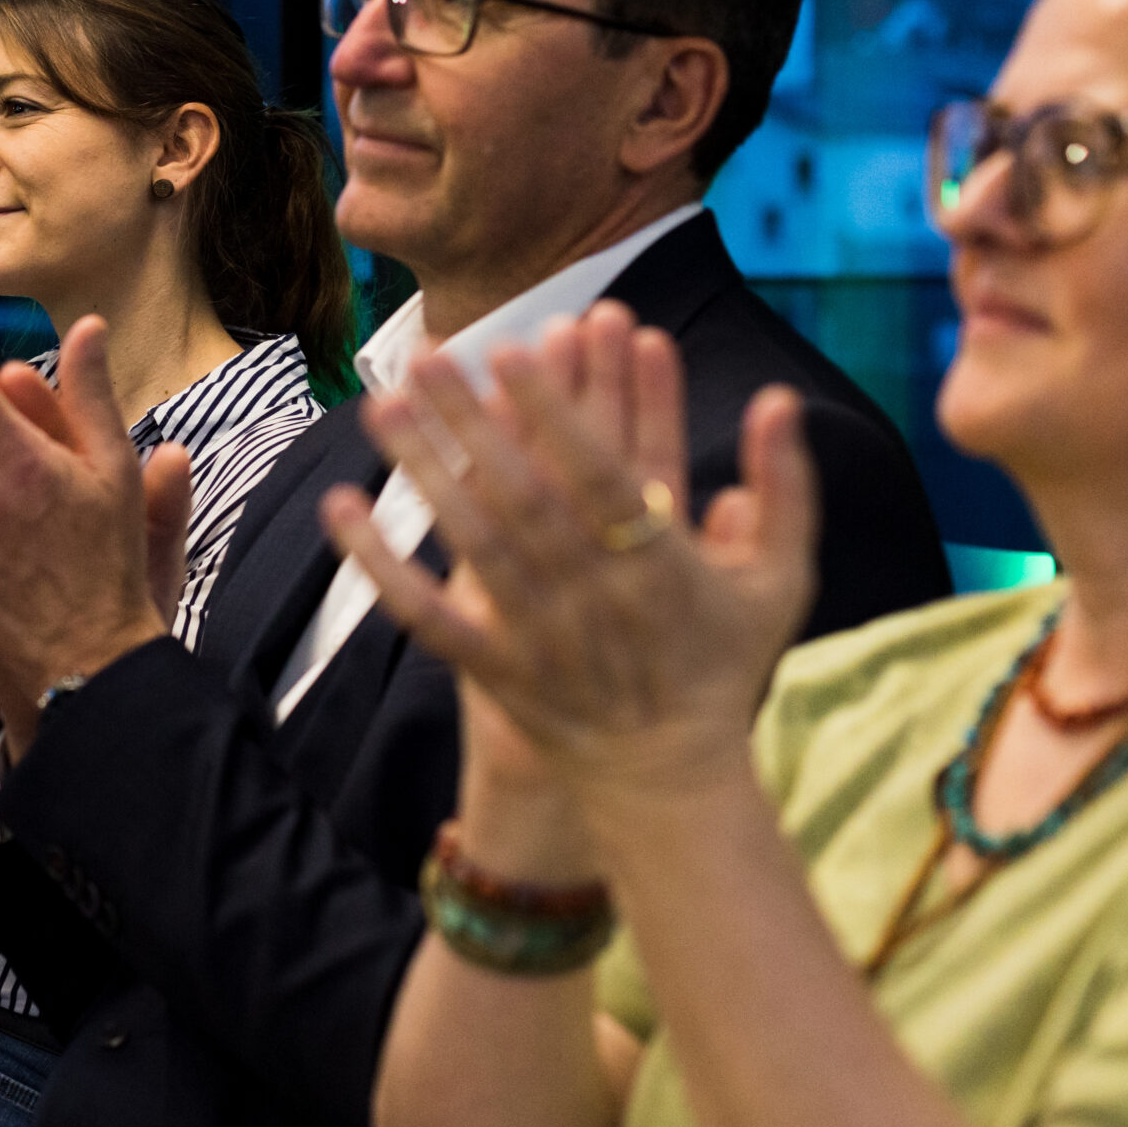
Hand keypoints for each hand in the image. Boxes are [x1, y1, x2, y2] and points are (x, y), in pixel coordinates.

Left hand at [320, 300, 818, 799]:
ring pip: (471, 541)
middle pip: (522, 494)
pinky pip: (427, 616)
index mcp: (660, 564)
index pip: (601, 473)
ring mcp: (537, 633)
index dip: (557, 411)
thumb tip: (779, 397)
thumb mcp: (780, 581)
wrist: (673, 778)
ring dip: (424, 471)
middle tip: (428, 356)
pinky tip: (341, 513)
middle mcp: (592, 593)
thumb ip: (786, 487)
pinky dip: (381, 567)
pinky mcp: (494, 667)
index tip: (517, 348)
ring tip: (381, 406)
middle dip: (472, 421)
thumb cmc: (723, 664)